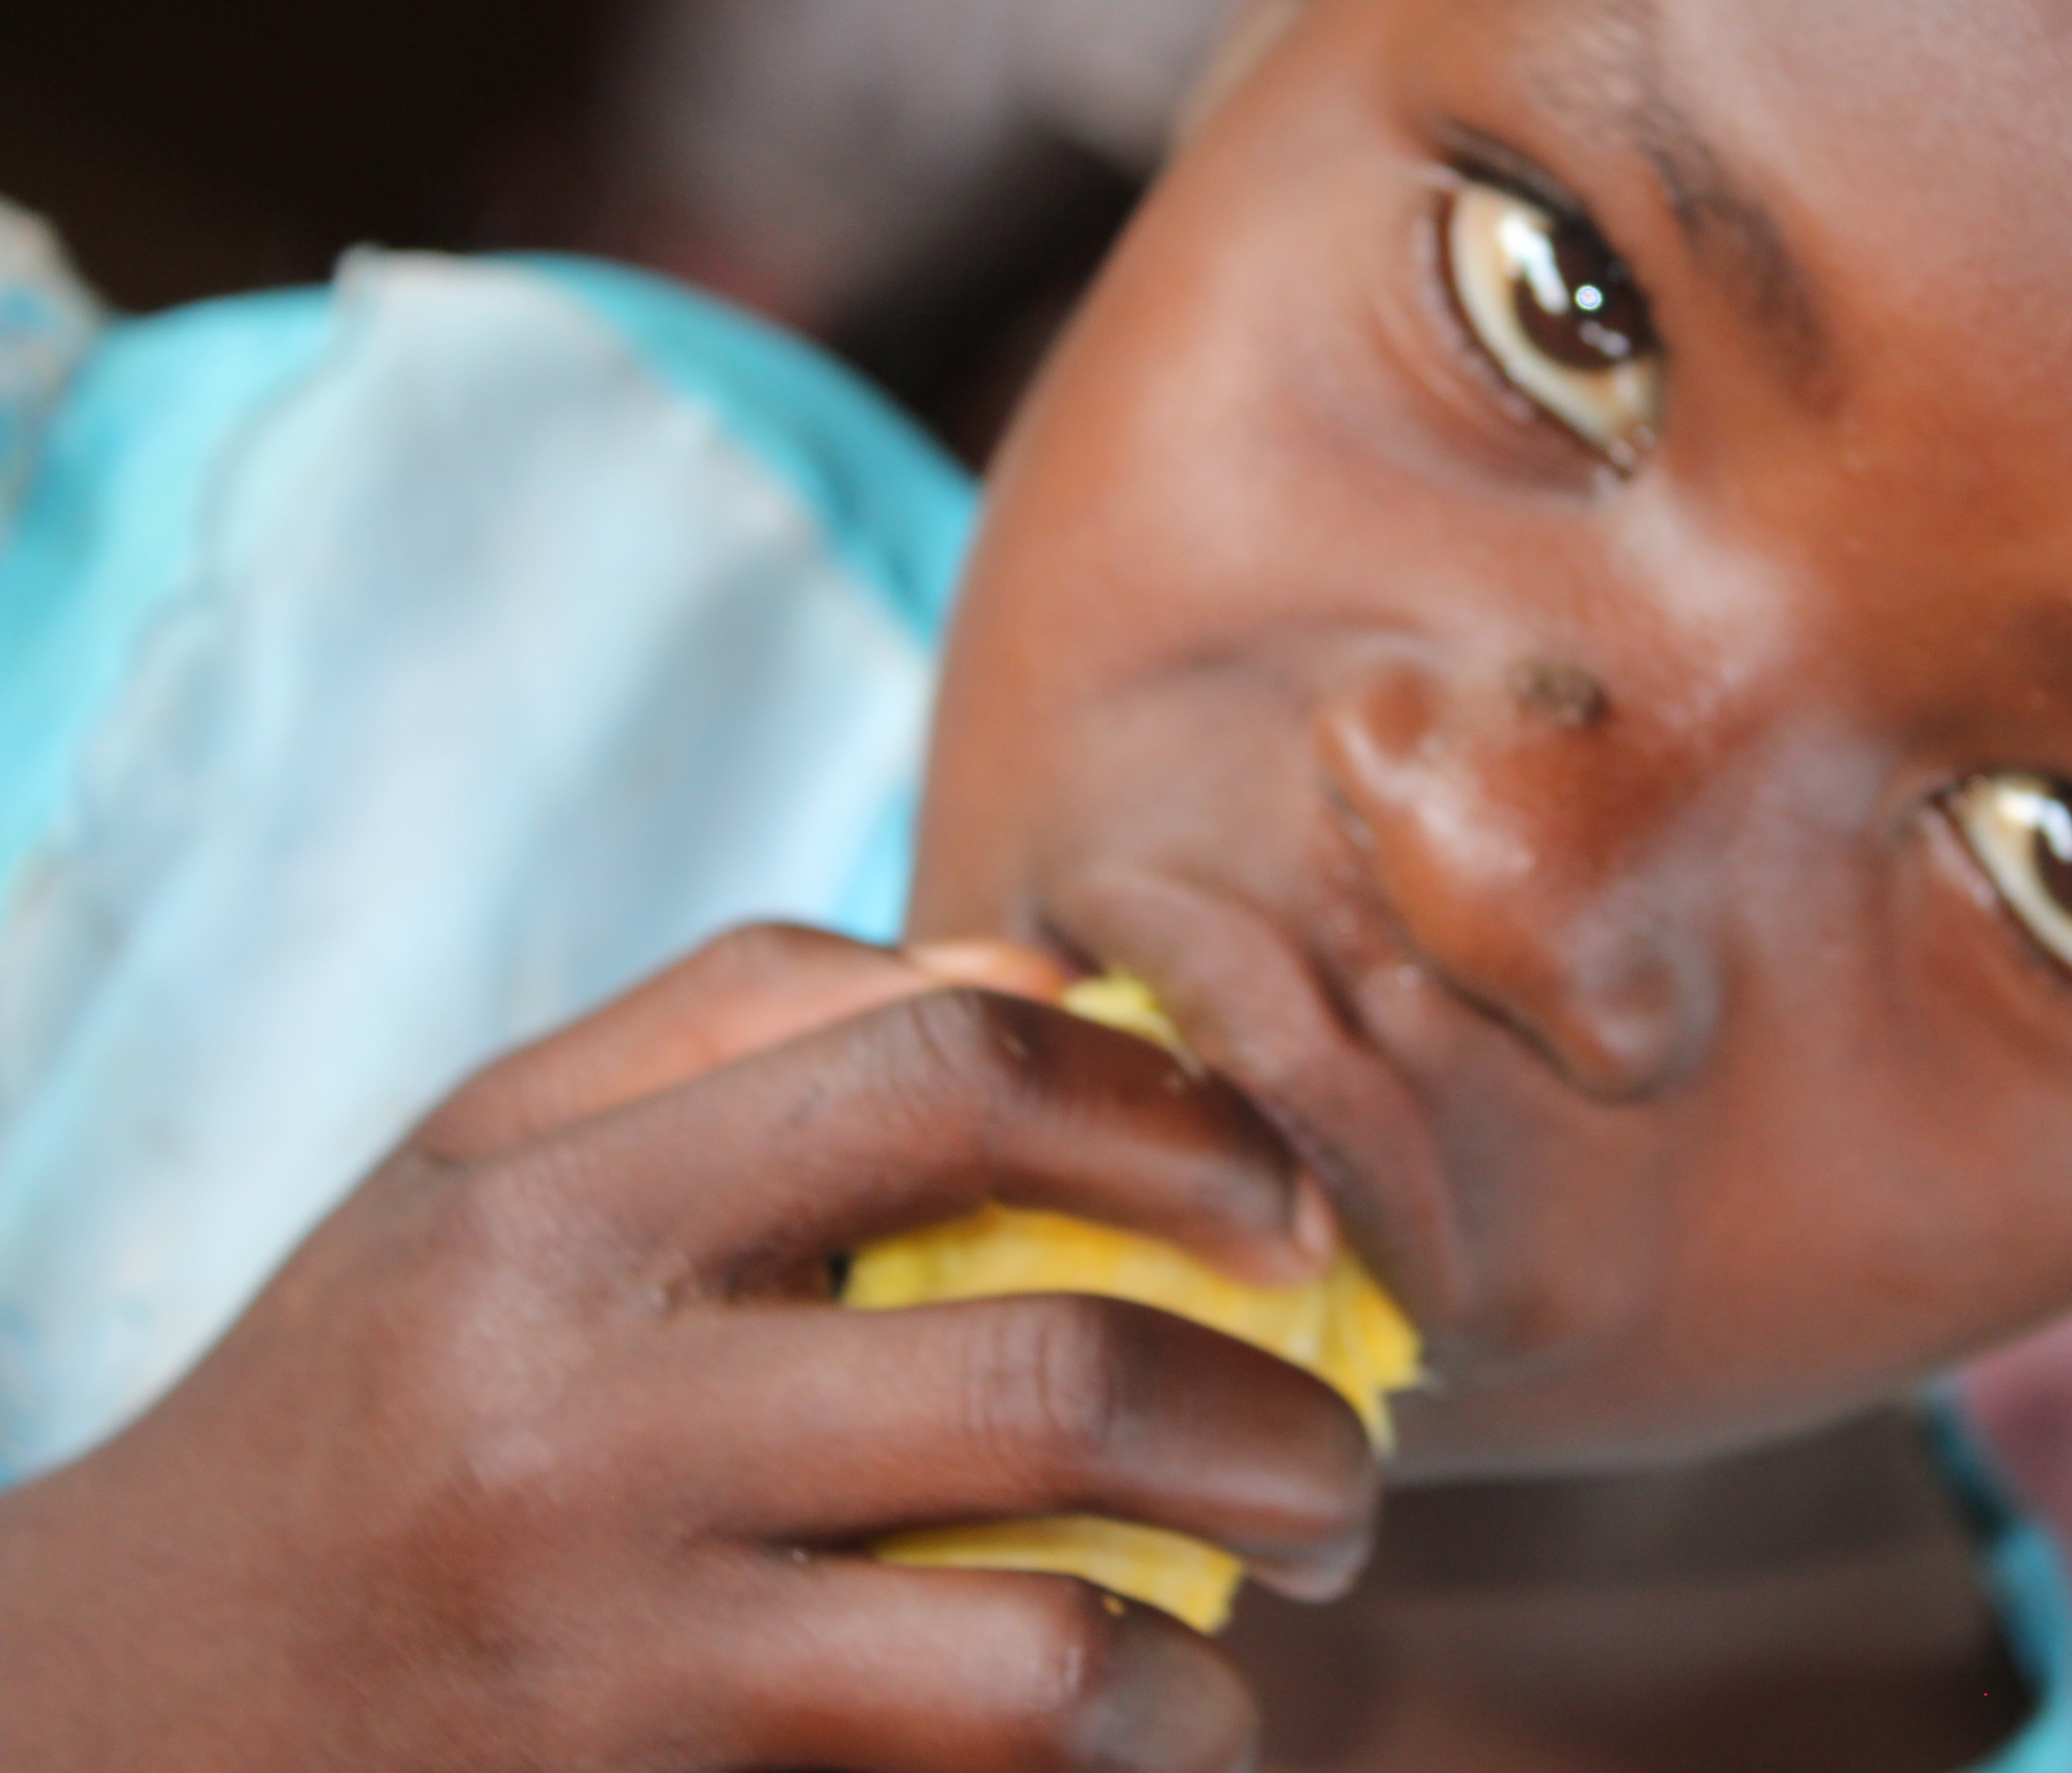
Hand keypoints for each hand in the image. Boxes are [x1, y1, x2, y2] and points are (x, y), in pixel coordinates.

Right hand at [0, 925, 1374, 1771]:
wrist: (104, 1726)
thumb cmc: (375, 1394)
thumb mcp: (489, 1164)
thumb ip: (748, 1019)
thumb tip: (1056, 977)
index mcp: (552, 1209)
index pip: (951, 1078)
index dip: (1181, 1121)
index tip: (1287, 1210)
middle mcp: (570, 1430)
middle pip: (1050, 1382)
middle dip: (1279, 1424)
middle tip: (1349, 1457)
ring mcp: (604, 1663)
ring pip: (1034, 1657)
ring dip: (1219, 1659)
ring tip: (1260, 1635)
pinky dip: (1114, 1771)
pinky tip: (1144, 1737)